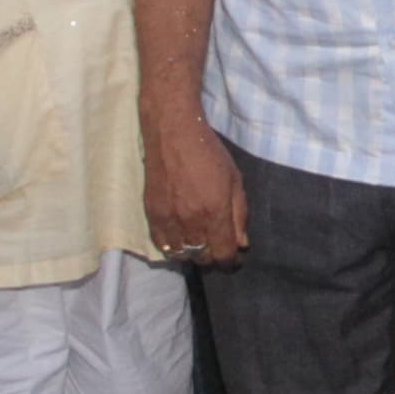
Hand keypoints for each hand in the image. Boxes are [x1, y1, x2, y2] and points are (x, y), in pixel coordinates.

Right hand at [144, 111, 249, 268]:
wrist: (173, 134)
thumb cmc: (209, 153)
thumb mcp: (235, 180)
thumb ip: (239, 215)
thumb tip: (242, 244)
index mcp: (216, 212)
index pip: (224, 254)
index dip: (231, 260)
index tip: (234, 256)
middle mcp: (192, 221)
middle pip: (203, 258)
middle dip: (213, 256)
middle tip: (217, 244)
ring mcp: (169, 219)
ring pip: (182, 255)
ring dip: (192, 253)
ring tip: (198, 242)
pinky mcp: (152, 214)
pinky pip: (162, 245)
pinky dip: (173, 247)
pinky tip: (180, 239)